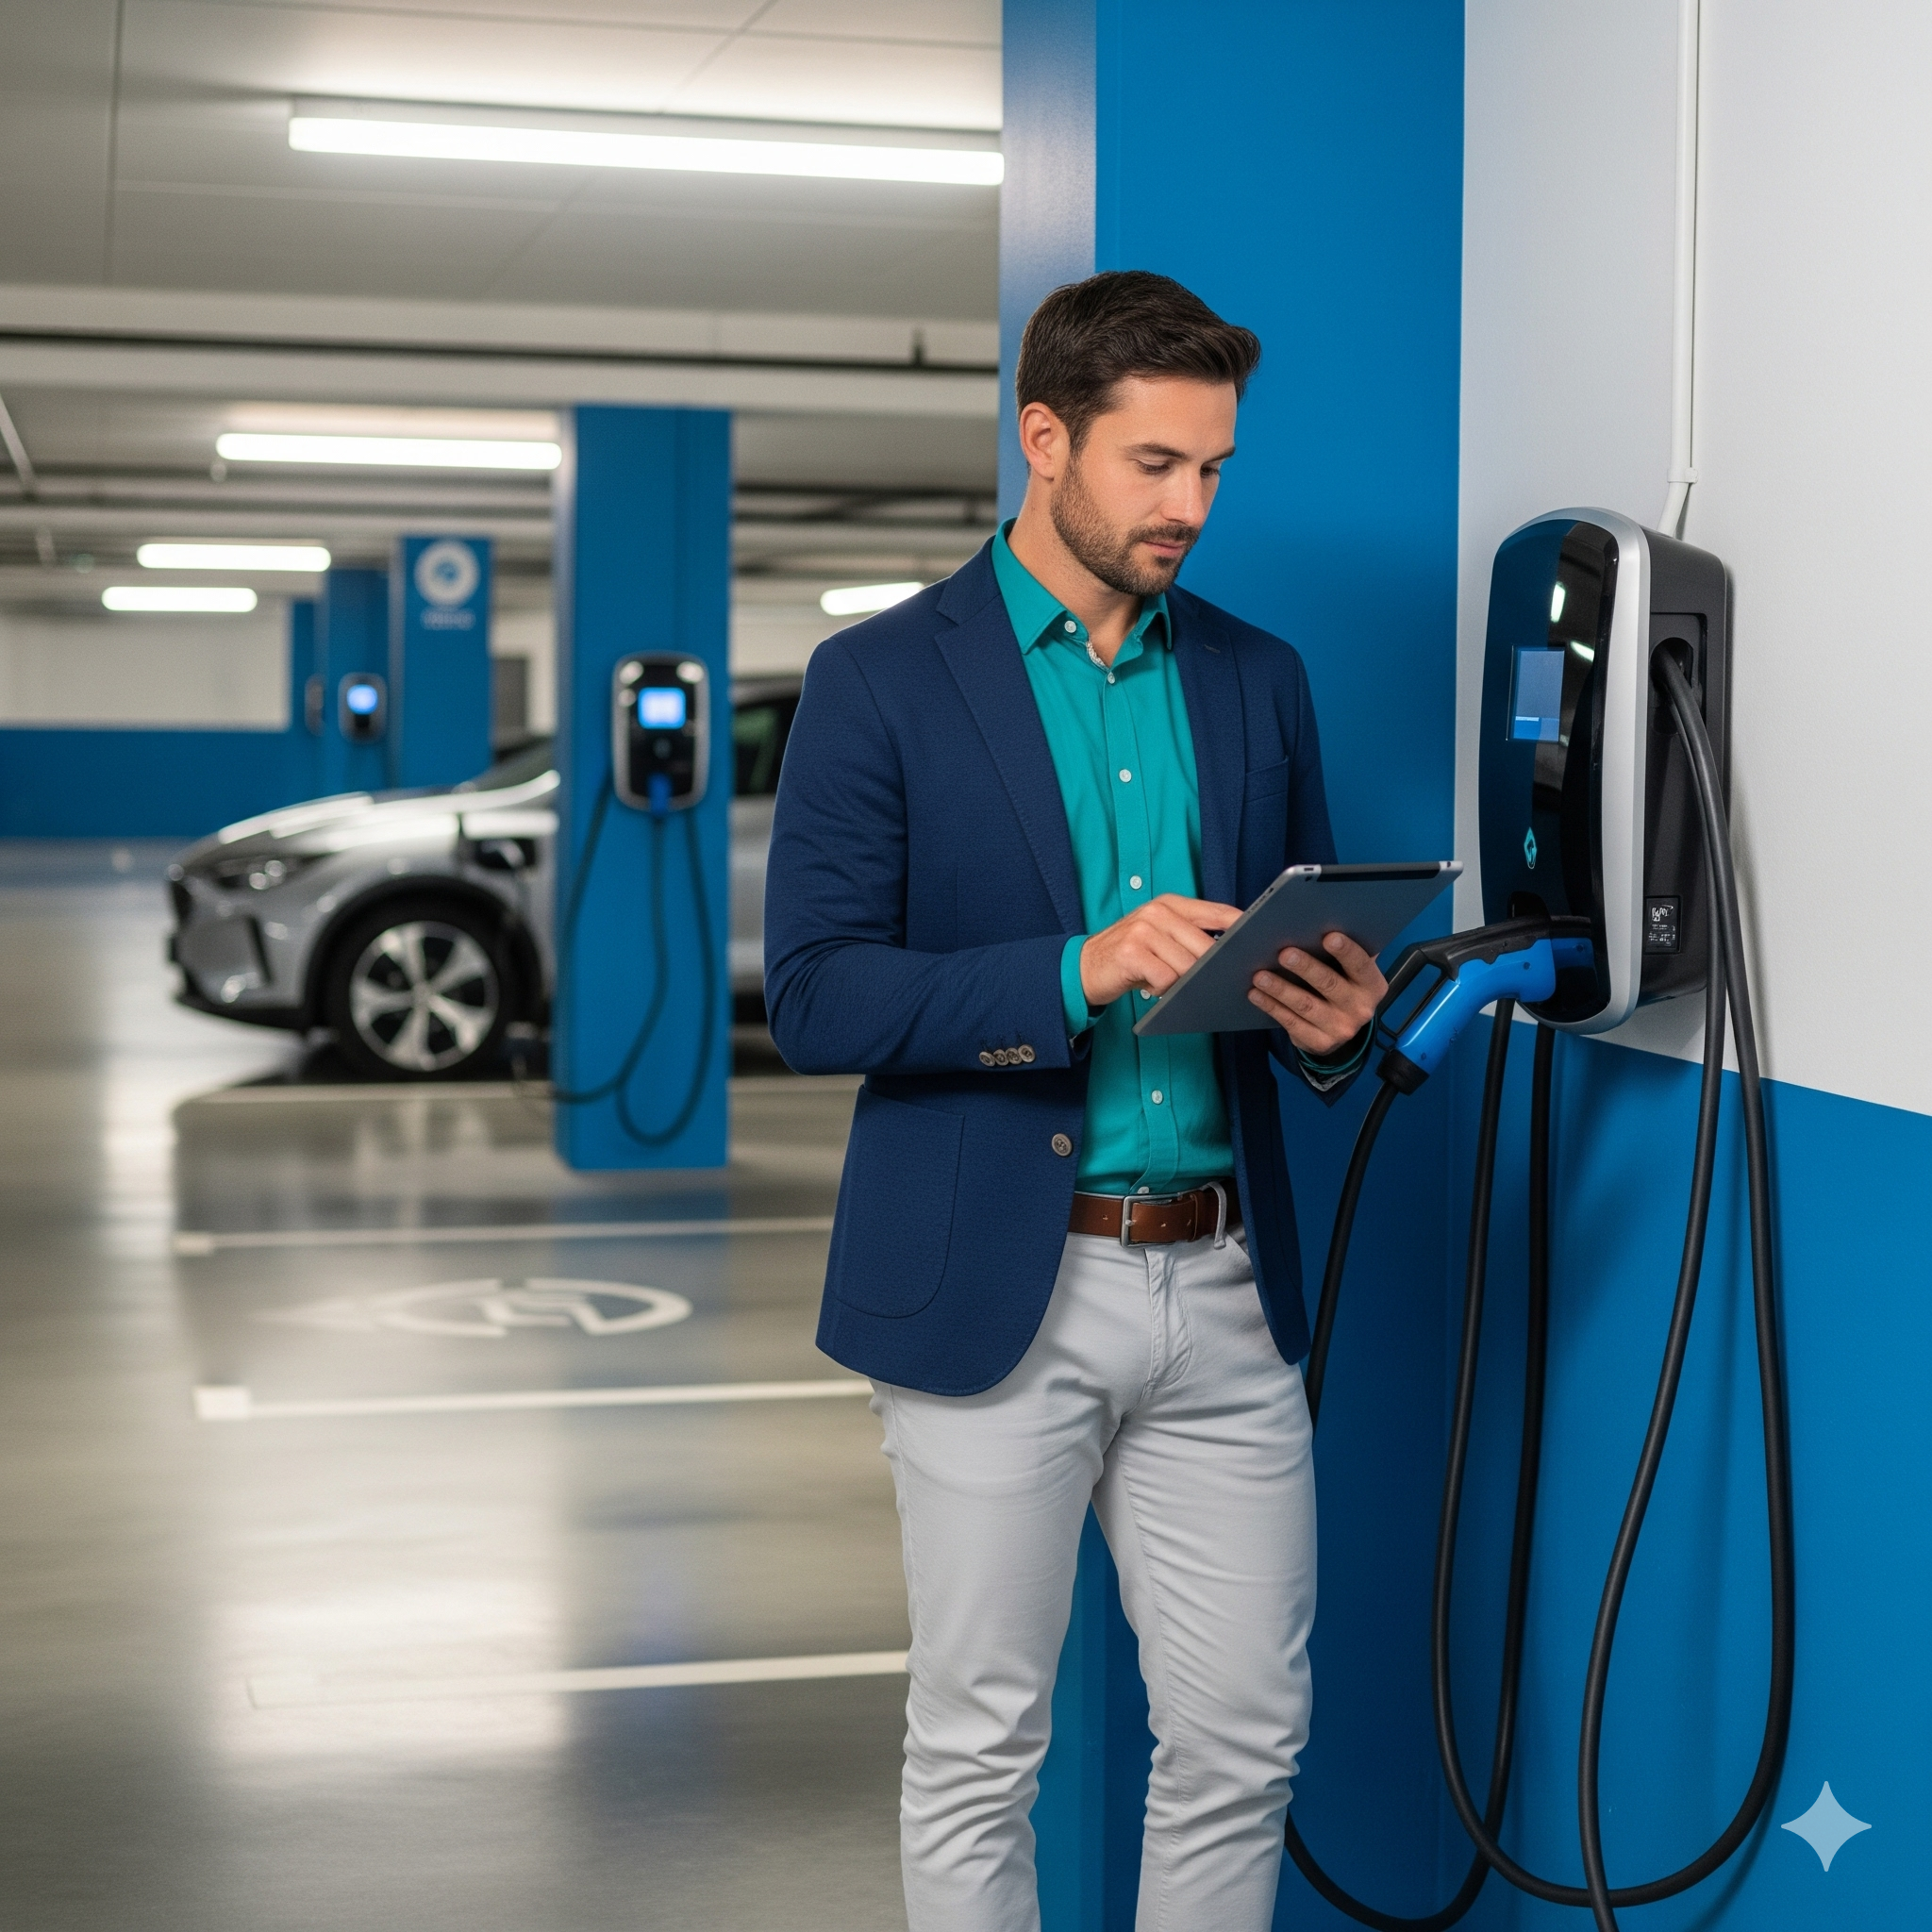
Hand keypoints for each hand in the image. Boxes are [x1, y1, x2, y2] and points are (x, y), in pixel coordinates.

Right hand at [1080, 894, 1241, 1010]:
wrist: (1083, 967)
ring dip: (1184, 983)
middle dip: (1211, 968)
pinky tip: (1152, 988)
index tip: (1261, 940)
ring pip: (1187, 965)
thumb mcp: (1160, 936)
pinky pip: (1166, 980)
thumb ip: (1190, 935)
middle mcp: (1157, 911)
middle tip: (1213, 982)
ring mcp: (1143, 930)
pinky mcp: (1132, 953)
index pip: (1217, 912)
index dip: (1242, 927)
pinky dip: (1163, 991)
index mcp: (1170, 904)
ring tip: (1169, 984)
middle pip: (1205, 945)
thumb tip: (1231, 952)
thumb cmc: (1131, 956)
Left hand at [1249, 932, 1385, 1055]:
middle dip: (1306, 968)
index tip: (1329, 936)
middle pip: (1330, 984)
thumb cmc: (1339, 984)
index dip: (1346, 951)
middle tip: (1284, 953)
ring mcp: (1340, 1028)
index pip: (1361, 965)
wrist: (1338, 1028)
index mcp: (1371, 984)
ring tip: (1260, 975)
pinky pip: (1291, 1023)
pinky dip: (1272, 1006)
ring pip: (1306, 1005)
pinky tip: (1256, 994)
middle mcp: (1360, 1008)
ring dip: (1281, 989)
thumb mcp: (1347, 970)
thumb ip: (1337, 950)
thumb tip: (1305, 920)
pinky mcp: (1318, 1042)